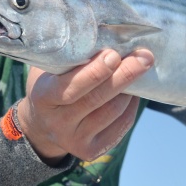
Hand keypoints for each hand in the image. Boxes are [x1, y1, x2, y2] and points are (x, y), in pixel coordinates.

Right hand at [16, 49, 153, 163]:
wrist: (41, 125)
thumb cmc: (50, 85)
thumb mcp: (49, 69)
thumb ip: (69, 56)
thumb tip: (106, 34)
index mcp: (43, 98)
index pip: (71, 87)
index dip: (95, 72)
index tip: (115, 54)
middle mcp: (57, 123)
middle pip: (98, 99)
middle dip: (125, 75)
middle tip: (145, 56)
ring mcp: (74, 140)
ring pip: (114, 111)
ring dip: (130, 88)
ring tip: (138, 69)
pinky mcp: (91, 151)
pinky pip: (121, 124)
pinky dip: (131, 106)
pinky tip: (132, 92)